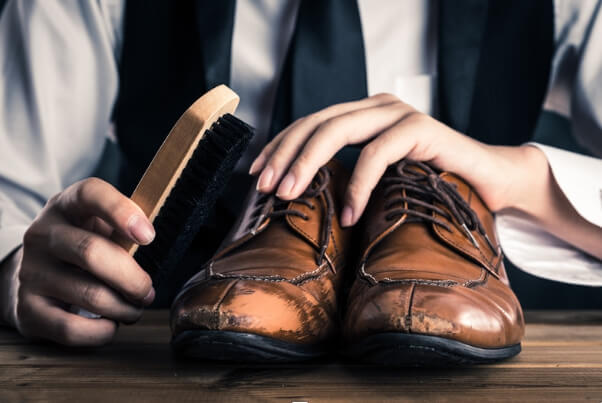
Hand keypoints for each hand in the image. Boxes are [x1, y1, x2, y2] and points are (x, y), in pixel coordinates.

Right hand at [0, 178, 155, 345]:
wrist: (37, 275)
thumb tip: (150, 239)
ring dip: (123, 308)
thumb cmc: (84, 247)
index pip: (90, 194)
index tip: (149, 237)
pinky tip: (110, 324)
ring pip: (89, 294)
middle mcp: (42, 234)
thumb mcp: (102, 226)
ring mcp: (31, 271)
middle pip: (91, 252)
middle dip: (133, 279)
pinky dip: (102, 332)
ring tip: (133, 309)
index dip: (121, 212)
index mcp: (67, 205)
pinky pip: (71, 328)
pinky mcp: (26, 308)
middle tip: (148, 292)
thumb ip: (125, 228)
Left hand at [249, 93, 538, 225]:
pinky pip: (377, 153)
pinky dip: (359, 185)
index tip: (258, 175)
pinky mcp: (421, 129)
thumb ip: (349, 174)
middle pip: (316, 122)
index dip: (280, 147)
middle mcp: (378, 107)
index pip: (310, 123)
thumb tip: (301, 198)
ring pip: (338, 129)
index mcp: (364, 114)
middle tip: (267, 188)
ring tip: (291, 196)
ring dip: (308, 163)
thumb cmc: (431, 184)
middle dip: (285, 155)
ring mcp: (399, 114)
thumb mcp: (381, 179)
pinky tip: (348, 213)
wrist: (490, 181)